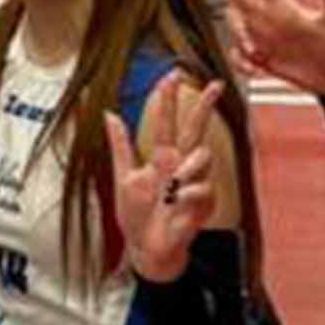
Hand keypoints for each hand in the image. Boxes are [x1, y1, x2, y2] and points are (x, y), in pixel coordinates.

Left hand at [106, 73, 225, 281]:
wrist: (146, 249)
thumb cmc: (136, 216)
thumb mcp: (122, 178)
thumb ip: (120, 146)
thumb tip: (109, 113)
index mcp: (162, 157)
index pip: (169, 122)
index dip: (170, 99)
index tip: (172, 75)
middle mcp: (181, 165)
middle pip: (197, 128)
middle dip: (206, 105)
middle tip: (215, 84)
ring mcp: (196, 182)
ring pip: (202, 155)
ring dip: (185, 169)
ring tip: (170, 189)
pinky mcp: (205, 201)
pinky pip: (202, 186)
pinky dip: (187, 193)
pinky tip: (177, 203)